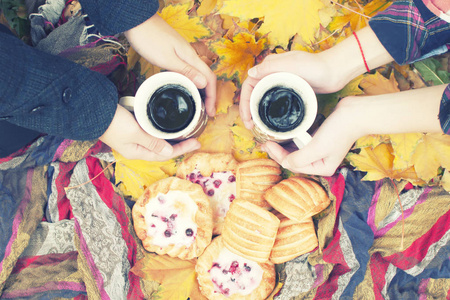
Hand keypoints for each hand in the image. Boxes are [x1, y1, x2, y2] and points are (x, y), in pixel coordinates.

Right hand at [99, 105, 200, 160]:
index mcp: (138, 152)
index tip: (196, 143)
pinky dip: (162, 132)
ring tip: (185, 133)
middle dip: (179, 145)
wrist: (92, 111)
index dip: (182, 150)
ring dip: (171, 139)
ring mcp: (133, 140)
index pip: (165, 155)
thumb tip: (169, 152)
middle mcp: (137, 148)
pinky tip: (167, 126)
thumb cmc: (113, 122)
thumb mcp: (135, 132)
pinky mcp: (131, 130)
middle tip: (194, 138)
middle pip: (163, 150)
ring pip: (158, 142)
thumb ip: (152, 142)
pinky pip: (151, 134)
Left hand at [125, 14, 216, 115]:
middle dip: (209, 95)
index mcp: (191, 57)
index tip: (211, 111)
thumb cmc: (149, 38)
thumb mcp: (167, 58)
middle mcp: (190, 55)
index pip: (209, 79)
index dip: (212, 96)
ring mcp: (182, 54)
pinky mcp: (174, 53)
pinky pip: (188, 71)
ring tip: (197, 104)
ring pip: (198, 74)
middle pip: (206, 77)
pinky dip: (190, 83)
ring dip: (200, 90)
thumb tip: (204, 84)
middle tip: (206, 111)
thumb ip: (185, 71)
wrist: (137, 21)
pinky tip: (184, 89)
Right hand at [239, 27, 394, 129]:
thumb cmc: (316, 66)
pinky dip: (269, 112)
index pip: (249, 85)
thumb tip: (250, 73)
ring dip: (257, 113)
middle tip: (250, 126)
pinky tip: (270, 122)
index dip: (244, 102)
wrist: (335, 71)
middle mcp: (272, 74)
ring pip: (263, 99)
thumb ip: (271, 66)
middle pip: (253, 93)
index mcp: (269, 66)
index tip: (247, 118)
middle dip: (248, 110)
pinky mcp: (290, 91)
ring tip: (258, 127)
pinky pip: (274, 102)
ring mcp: (281, 82)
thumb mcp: (292, 64)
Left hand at [261, 98, 360, 175]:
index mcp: (321, 168)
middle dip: (277, 151)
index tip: (266, 143)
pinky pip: (300, 141)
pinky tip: (283, 133)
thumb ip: (300, 158)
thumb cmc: (339, 130)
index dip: (277, 155)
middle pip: (293, 159)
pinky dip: (291, 138)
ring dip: (282, 145)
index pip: (293, 165)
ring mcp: (319, 150)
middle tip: (263, 141)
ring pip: (295, 150)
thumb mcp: (317, 147)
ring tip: (269, 138)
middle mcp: (320, 162)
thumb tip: (284, 163)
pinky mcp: (319, 139)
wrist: (355, 112)